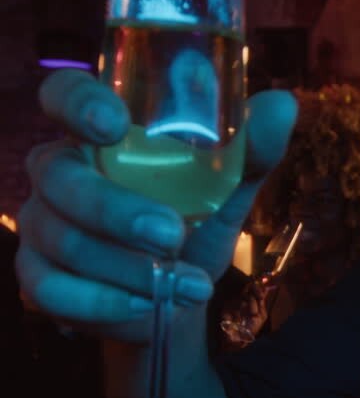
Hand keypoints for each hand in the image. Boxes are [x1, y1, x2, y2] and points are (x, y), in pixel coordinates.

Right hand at [16, 70, 296, 342]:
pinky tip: (144, 304)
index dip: (78, 102)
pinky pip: (50, 288)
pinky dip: (102, 302)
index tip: (114, 125)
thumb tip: (283, 106)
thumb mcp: (226, 189)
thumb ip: (249, 150)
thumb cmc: (192, 223)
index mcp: (97, 133)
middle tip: (172, 235)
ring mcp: (42, 223)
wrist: (178, 296)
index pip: (64, 93)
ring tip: (187, 286)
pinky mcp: (38, 275)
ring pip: (64, 239)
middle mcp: (58, 171)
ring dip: (128, 268)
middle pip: (61, 177)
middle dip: (116, 211)